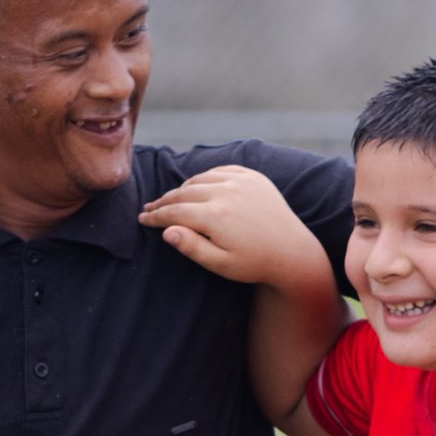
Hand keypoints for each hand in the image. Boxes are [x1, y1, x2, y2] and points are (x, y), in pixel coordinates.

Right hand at [139, 165, 323, 285]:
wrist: (293, 252)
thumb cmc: (254, 264)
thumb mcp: (220, 264)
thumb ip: (192, 247)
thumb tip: (166, 231)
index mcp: (215, 216)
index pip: (174, 212)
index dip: (155, 216)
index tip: (142, 219)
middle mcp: (226, 192)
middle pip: (183, 193)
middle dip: (164, 202)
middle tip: (150, 209)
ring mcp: (241, 181)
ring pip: (200, 179)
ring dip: (183, 189)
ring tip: (171, 199)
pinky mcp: (253, 176)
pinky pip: (220, 170)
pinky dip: (206, 177)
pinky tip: (198, 186)